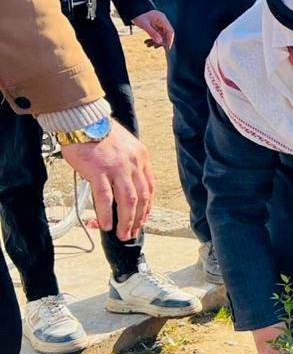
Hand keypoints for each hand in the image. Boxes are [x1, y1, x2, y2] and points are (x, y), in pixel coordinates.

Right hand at [61, 120, 153, 238]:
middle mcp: (133, 163)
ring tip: (121, 234)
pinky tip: (107, 224)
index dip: (147, 206)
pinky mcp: (98, 170)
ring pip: (127, 200)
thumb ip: (127, 165)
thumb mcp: (124, 146)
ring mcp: (116, 167)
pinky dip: (107, 213)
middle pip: (141, 197)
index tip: (143, 218)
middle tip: (131, 233)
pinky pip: (105, 196)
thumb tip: (122, 187)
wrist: (82, 119)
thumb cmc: (99, 132)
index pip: (149, 187)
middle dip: (137, 219)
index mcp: (141, 157)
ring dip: (126, 221)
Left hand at [132, 9, 173, 49]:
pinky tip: (147, 42)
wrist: (132, 10)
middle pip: (166, 34)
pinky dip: (152, 38)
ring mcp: (159, 23)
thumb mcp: (144, 25)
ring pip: (161, 35)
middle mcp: (162, 21)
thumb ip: (152, 33)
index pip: (170, 31)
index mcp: (162, 19)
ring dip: (155, 41)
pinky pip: (156, 34)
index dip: (170, 40)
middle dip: (160, 41)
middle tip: (154, 47)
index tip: (167, 48)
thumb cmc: (138, 15)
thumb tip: (160, 42)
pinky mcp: (155, 25)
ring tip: (148, 45)